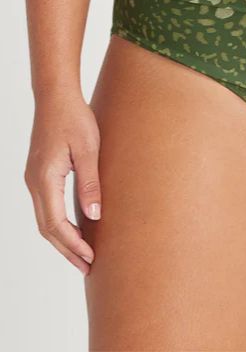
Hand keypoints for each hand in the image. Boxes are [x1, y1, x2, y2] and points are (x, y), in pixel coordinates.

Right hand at [24, 89, 100, 276]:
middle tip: (87, 267)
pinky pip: (46, 207)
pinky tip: (75, 228)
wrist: (56, 96)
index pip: (56, 224)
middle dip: (67, 249)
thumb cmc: (73, 117)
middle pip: (47, 228)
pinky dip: (58, 223)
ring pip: (45, 219)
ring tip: (82, 254)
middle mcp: (34, 183)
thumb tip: (94, 215)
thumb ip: (90, 182)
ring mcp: (34, 179)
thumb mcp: (89, 149)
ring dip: (62, 239)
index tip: (90, 258)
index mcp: (45, 179)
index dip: (73, 244)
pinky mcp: (39, 174)